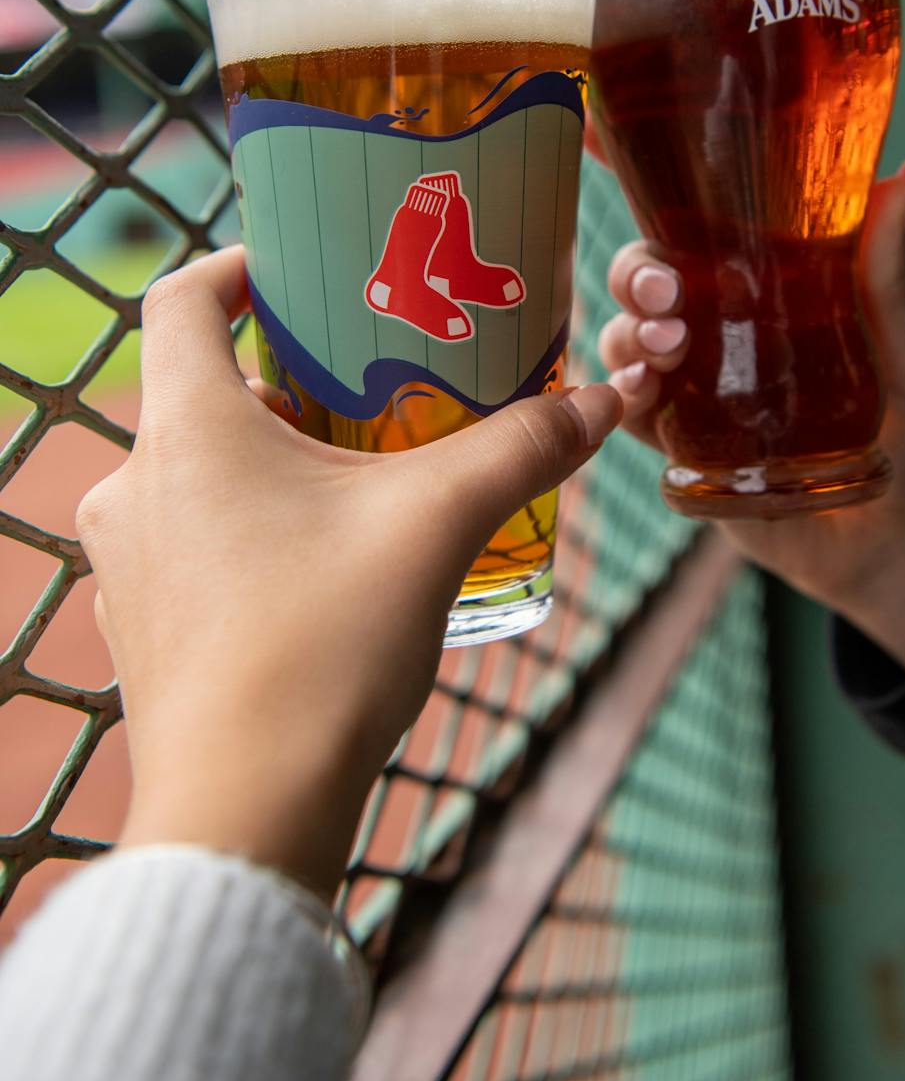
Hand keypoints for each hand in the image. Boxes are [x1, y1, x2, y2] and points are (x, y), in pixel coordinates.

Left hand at [77, 247, 619, 898]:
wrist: (246, 813)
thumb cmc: (323, 648)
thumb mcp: (438, 527)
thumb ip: (522, 449)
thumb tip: (600, 400)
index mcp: (187, 429)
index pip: (182, 299)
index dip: (239, 267)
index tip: (301, 272)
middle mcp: (134, 486)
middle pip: (202, 391)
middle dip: (288, 382)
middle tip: (371, 384)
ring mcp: (128, 564)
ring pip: (198, 475)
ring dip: (271, 463)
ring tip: (360, 479)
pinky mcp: (143, 629)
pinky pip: (193, 546)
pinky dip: (251, 533)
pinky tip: (326, 568)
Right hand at [600, 162, 904, 673]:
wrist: (897, 537)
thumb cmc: (904, 428)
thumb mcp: (900, 348)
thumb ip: (886, 273)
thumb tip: (903, 176)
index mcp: (758, 289)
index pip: (689, 229)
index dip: (641, 187)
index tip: (609, 153)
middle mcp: (713, 331)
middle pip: (644, 283)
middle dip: (638, 275)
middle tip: (667, 292)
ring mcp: (692, 390)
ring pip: (626, 343)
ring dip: (628, 334)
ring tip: (666, 347)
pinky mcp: (682, 449)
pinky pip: (630, 419)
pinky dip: (621, 400)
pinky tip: (636, 393)